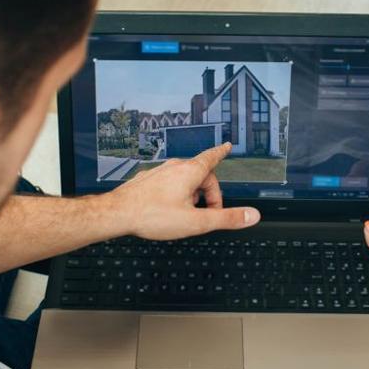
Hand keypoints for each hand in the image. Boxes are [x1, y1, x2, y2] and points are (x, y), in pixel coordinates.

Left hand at [108, 142, 260, 239]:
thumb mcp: (196, 222)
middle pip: (201, 174)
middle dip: (209, 193)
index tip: (227, 146)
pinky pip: (168, 183)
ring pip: (184, 179)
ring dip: (192, 194)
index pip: (212, 157)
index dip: (222, 152)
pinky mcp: (147, 181)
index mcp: (189, 172)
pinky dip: (175, 194)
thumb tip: (251, 215)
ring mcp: (159, 173)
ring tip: (187, 214)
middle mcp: (174, 168)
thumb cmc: (152, 215)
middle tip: (208, 214)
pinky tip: (168, 210)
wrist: (117, 214)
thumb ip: (226, 218)